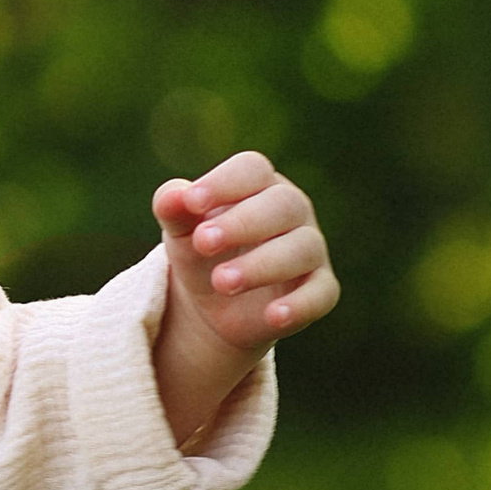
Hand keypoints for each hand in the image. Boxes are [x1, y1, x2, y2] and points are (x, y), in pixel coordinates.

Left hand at [151, 150, 337, 444]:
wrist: (210, 314)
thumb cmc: (193, 259)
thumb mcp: (176, 238)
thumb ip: (174, 214)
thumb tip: (170, 194)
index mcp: (256, 186)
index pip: (252, 170)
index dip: (223, 184)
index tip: (188, 206)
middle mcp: (291, 213)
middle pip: (282, 206)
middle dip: (243, 224)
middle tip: (201, 245)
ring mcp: (309, 253)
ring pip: (303, 250)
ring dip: (262, 264)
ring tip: (219, 284)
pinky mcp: (317, 294)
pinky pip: (321, 297)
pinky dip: (298, 306)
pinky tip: (269, 320)